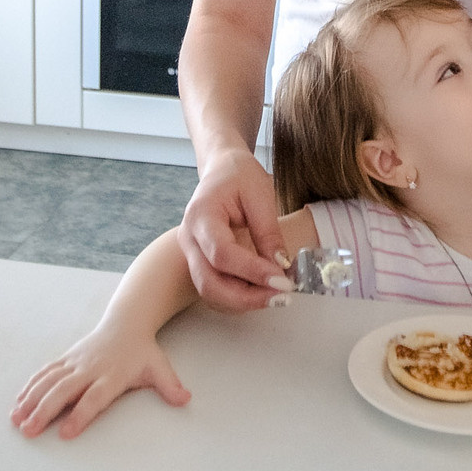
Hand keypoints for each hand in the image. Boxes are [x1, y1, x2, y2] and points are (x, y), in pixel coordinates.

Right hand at [12, 322, 192, 437]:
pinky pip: (45, 373)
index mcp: (111, 375)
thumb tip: (185, 399)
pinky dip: (30, 387)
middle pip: (63, 391)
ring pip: (48, 382)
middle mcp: (89, 369)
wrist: (126, 323)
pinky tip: (18, 403)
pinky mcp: (66, 359)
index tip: (65, 433)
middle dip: (44, 411)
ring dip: (31, 400)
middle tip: (29, 431)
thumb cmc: (142, 351)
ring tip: (17, 420)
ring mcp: (75, 363)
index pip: (93, 398)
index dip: (80, 415)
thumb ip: (169, 385)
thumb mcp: (159, 367)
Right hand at [177, 152, 287, 310]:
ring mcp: (191, 253)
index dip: (251, 271)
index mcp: (201, 215)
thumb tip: (280, 266)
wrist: (222, 169)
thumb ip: (268, 232)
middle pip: (208, 282)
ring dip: (243, 301)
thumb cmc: (239, 175)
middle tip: (281, 297)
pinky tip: (262, 291)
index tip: (282, 280)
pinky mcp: (200, 262)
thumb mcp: (260, 194)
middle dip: (245, 297)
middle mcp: (189, 238)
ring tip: (275, 296)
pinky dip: (238, 297)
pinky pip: (215, 288)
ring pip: (209, 291)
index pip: (222, 253)